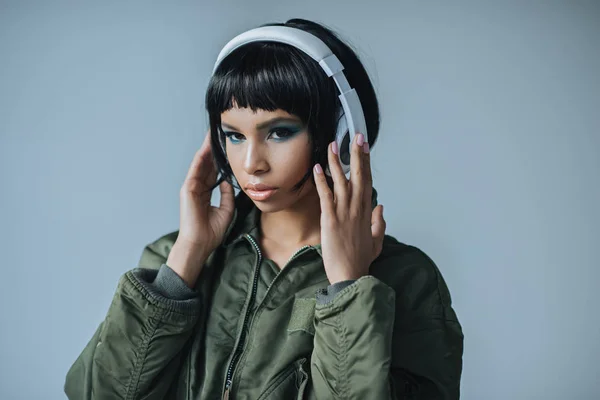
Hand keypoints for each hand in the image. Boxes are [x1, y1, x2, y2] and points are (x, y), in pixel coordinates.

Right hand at [168, 130, 234, 284]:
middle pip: (206, 164)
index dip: (220, 158)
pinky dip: (201, 158)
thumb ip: (227, 194)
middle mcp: (197, 188)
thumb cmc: (211, 231)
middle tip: (220, 132)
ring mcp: (191, 187)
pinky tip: (207, 147)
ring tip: (213, 134)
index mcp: (205, 193)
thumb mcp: (226, 209)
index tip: (227, 146)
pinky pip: (195, 170)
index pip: (213, 171)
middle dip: (213, 149)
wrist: (200, 244)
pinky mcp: (188, 189)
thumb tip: (230, 180)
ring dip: (207, 149)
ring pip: (200, 163)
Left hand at [312, 133, 385, 284]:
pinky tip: (317, 168)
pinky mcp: (330, 219)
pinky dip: (321, 181)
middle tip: (356, 137)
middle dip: (357, 155)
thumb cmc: (361, 260)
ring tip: (331, 145)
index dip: (365, 163)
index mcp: (367, 212)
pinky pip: (326, 195)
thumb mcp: (376, 241)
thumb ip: (379, 223)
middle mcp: (357, 208)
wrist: (350, 276)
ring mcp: (344, 213)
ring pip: (341, 181)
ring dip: (335, 162)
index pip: (367, 181)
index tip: (364, 148)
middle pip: (358, 176)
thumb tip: (381, 207)